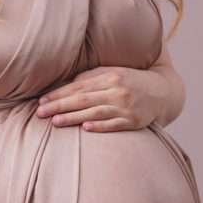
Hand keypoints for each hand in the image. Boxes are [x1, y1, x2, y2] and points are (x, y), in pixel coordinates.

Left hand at [35, 66, 167, 131]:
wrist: (163, 92)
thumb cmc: (131, 81)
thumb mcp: (113, 72)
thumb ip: (91, 78)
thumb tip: (67, 85)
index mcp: (109, 76)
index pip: (78, 87)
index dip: (58, 94)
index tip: (41, 101)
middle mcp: (117, 90)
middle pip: (83, 99)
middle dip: (60, 106)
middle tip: (40, 113)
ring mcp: (126, 106)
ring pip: (95, 112)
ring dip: (74, 117)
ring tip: (55, 122)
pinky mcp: (134, 121)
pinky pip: (114, 125)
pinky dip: (100, 127)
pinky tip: (85, 129)